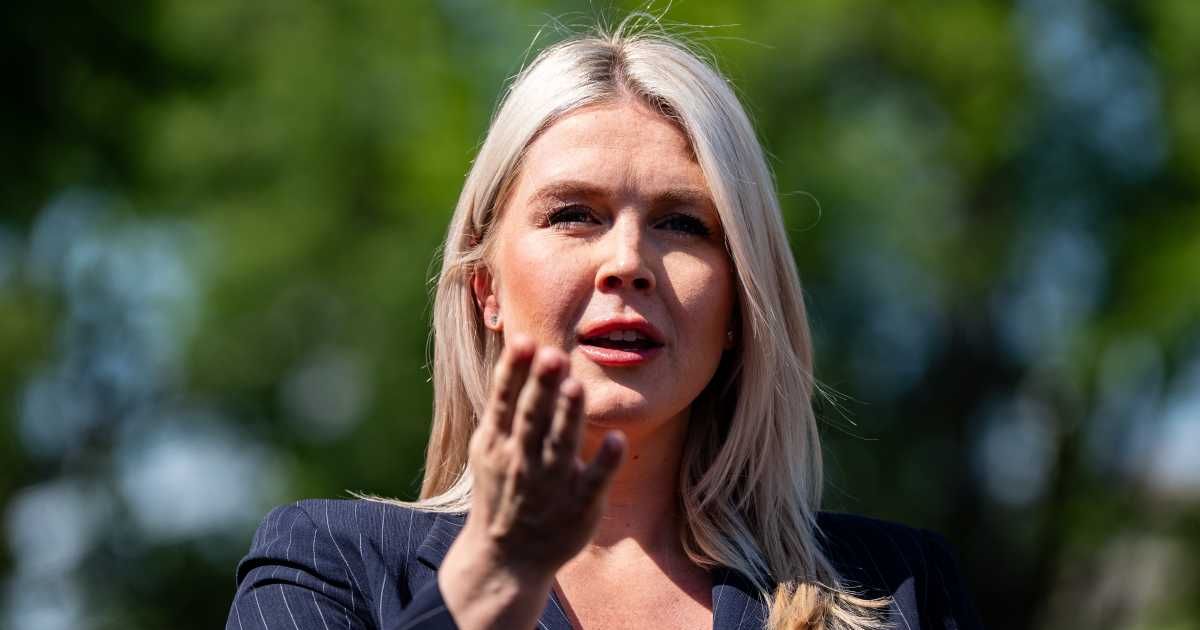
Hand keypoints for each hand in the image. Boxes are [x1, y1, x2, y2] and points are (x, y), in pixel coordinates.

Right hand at [439, 335, 624, 628]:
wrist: (507, 559)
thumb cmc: (503, 489)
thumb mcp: (490, 447)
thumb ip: (506, 402)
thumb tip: (522, 346)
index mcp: (497, 443)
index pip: (504, 401)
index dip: (514, 371)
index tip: (524, 342)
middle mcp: (522, 461)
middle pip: (532, 418)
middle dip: (542, 387)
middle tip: (553, 355)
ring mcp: (551, 484)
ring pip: (561, 445)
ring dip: (569, 416)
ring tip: (576, 386)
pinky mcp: (580, 505)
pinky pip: (594, 481)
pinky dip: (604, 462)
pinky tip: (616, 439)